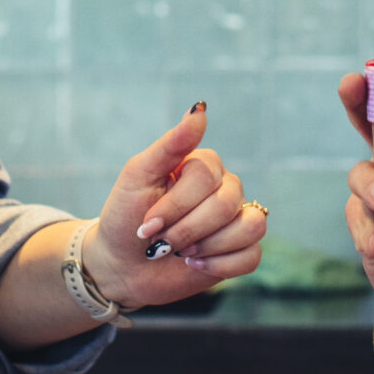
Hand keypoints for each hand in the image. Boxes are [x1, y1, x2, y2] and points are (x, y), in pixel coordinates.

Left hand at [83, 104, 267, 306]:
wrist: (121, 265)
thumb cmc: (126, 217)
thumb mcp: (138, 176)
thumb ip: (171, 144)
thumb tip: (200, 107)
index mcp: (203, 165)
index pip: (206, 177)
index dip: (176, 206)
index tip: (147, 224)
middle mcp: (226, 188)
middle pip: (227, 203)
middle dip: (186, 230)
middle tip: (160, 242)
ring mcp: (236, 220)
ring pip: (251, 226)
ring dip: (208, 246)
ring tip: (182, 252)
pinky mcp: (240, 251)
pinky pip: (252, 255)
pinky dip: (220, 264)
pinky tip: (195, 264)